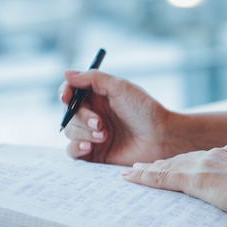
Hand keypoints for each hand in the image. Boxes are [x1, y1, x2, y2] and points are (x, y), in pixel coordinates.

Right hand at [59, 70, 192, 165]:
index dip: (65, 93)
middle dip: (80, 118)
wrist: (162, 138)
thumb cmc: (145, 111)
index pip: (71, 92)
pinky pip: (72, 152)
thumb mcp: (120, 87)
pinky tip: (89, 147)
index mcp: (99, 96)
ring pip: (70, 132)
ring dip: (83, 133)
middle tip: (100, 124)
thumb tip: (66, 73)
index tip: (66, 97)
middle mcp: (94, 114)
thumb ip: (92, 78)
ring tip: (104, 135)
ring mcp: (94, 134)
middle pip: (68, 113)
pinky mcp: (96, 153)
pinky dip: (76, 149)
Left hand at [122, 142, 226, 222]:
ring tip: (133, 171)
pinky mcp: (193, 178)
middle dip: (164, 163)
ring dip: (150, 169)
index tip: (177, 164)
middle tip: (146, 166)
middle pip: (182, 158)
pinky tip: (132, 177)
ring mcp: (203, 164)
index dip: (187, 161)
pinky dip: (145, 177)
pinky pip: (163, 176)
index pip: (203, 158)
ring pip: (169, 165)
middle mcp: (216, 154)